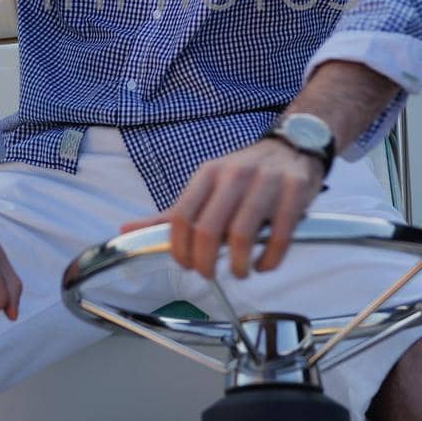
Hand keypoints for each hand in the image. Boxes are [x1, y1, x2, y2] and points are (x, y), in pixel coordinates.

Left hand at [122, 140, 326, 279]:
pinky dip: (269, 260)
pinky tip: (263, 265)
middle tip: (209, 275)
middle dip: (204, 263)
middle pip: (208, 230)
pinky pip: (279, 236)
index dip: (179, 249)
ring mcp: (266, 183)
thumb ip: (171, 214)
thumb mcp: (206, 186)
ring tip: (239, 271)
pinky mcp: (294, 193)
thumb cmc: (244, 174)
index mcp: (208, 174)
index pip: (181, 216)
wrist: (292, 146)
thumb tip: (126, 230)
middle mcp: (234, 175)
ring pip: (242, 235)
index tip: (185, 265)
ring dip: (237, 265)